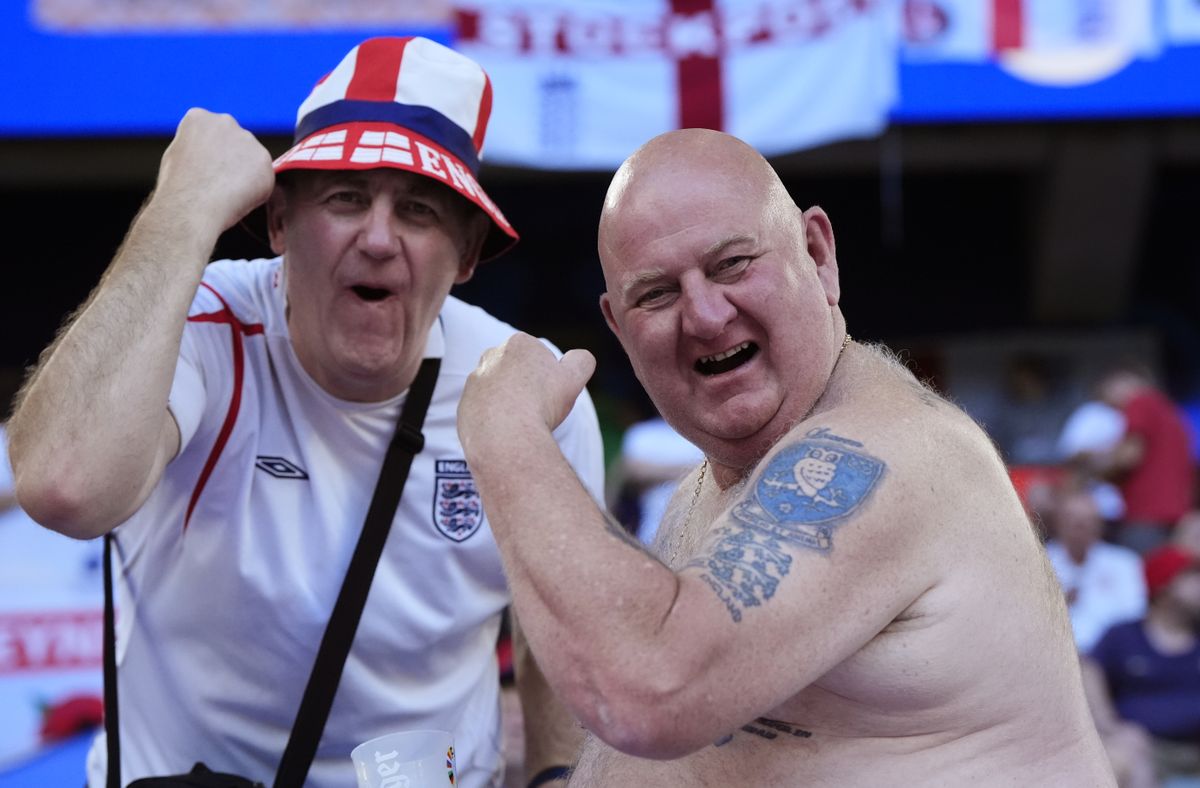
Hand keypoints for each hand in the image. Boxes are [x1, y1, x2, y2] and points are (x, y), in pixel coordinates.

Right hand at [154, 108, 275, 237]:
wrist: (192, 208)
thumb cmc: (178, 189)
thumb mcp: (175, 156)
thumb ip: (195, 146)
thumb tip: (207, 150)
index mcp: (198, 117)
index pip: (212, 134)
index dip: (209, 157)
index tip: (202, 172)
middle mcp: (225, 121)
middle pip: (235, 142)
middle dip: (231, 160)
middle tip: (217, 183)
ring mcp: (247, 139)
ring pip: (251, 159)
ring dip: (245, 174)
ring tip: (226, 192)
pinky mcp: (264, 160)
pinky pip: (264, 176)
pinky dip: (256, 189)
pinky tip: (239, 197)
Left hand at [458, 333, 594, 455]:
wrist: (505, 438)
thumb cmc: (541, 404)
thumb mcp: (573, 378)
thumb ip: (581, 361)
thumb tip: (580, 357)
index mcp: (518, 344)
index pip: (539, 355)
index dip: (550, 376)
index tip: (551, 393)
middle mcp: (491, 356)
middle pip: (517, 371)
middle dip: (527, 385)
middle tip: (538, 408)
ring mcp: (474, 382)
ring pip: (499, 391)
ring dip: (510, 403)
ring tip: (522, 422)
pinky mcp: (463, 405)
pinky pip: (483, 411)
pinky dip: (494, 420)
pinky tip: (505, 432)